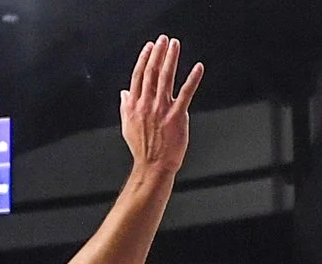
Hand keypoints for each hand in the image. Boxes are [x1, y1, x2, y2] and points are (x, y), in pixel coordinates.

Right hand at [119, 35, 202, 176]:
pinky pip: (186, 93)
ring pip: (166, 78)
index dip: (145, 59)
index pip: (139, 76)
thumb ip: (125, 107)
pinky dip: (192, 79)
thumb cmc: (142, 149)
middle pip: (152, 72)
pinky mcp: (177, 116)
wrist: (153, 166)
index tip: (150, 47)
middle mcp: (147, 104)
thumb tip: (123, 93)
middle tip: (164, 39)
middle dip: (158, 53)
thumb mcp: (127, 126)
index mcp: (134, 105)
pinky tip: (198, 67)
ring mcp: (162, 109)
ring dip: (171, 59)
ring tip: (175, 45)